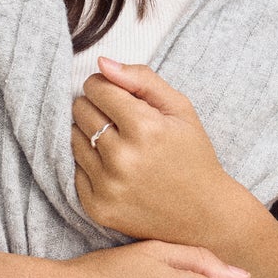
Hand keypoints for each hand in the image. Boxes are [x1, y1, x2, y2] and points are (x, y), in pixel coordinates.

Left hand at [71, 56, 234, 244]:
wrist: (203, 214)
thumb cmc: (192, 155)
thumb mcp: (180, 109)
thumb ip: (141, 79)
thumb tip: (101, 63)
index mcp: (145, 128)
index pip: (96, 88)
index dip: (105, 87)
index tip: (118, 96)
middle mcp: (122, 158)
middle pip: (80, 110)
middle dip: (96, 108)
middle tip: (119, 121)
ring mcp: (107, 186)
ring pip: (73, 138)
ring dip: (89, 135)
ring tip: (117, 144)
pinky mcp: (97, 207)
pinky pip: (74, 170)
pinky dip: (90, 165)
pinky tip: (115, 169)